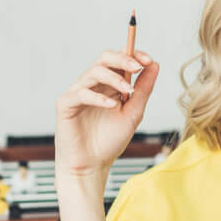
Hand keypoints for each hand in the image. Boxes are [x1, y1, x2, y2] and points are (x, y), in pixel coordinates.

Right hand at [54, 50, 157, 177]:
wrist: (92, 165)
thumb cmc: (110, 141)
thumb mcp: (133, 113)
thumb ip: (143, 89)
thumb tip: (154, 64)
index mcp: (109, 85)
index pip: (118, 60)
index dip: (132, 55)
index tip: (147, 61)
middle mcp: (93, 85)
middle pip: (104, 59)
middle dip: (122, 59)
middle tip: (137, 67)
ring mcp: (78, 93)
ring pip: (93, 72)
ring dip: (114, 79)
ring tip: (128, 91)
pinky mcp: (66, 104)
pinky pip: (81, 93)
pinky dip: (98, 97)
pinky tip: (111, 105)